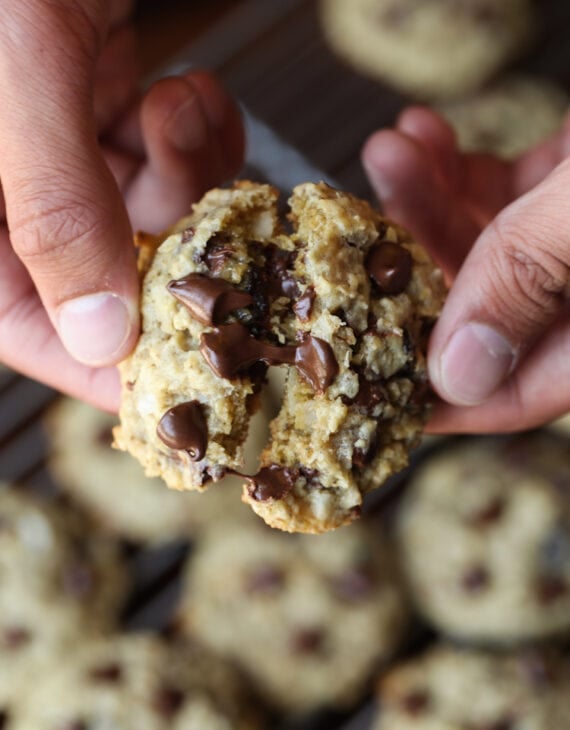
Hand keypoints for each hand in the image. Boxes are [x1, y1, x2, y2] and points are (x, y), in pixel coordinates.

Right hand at [0, 0, 243, 410]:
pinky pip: (154, 152)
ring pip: (140, 214)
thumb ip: (53, 204)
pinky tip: (186, 91)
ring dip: (186, 184)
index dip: (105, 365)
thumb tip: (101, 337)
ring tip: (179, 113)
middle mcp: (0, 179)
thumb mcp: (15, 63)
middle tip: (224, 246)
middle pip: (98, 272)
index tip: (189, 380)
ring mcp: (47, 133)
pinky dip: (187, 135)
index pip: (25, 324)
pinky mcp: (92, 89)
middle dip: (170, 258)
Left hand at [362, 106, 569, 432]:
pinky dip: (465, 170)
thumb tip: (456, 372)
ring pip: (487, 248)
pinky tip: (426, 136)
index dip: (437, 391)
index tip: (367, 376)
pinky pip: (511, 199)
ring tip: (394, 152)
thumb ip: (532, 278)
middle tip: (365, 224)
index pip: (517, 392)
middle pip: (483, 309)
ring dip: (428, 201)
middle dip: (418, 261)